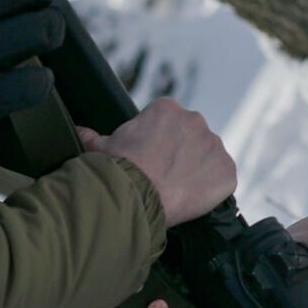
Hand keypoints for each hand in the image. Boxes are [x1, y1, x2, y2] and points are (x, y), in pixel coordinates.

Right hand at [76, 98, 236, 226]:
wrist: (135, 196)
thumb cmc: (117, 170)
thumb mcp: (99, 148)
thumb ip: (93, 136)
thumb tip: (80, 131)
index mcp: (167, 109)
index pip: (167, 123)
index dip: (157, 143)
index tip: (148, 159)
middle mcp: (195, 120)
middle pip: (190, 138)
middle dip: (179, 154)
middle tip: (162, 176)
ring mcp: (214, 146)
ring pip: (207, 157)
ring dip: (196, 170)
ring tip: (176, 189)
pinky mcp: (227, 171)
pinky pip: (223, 178)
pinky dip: (212, 188)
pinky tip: (193, 198)